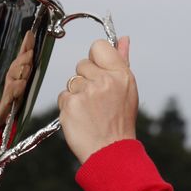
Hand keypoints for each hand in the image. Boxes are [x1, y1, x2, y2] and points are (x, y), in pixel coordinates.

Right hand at [0, 31, 36, 127]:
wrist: (5, 119)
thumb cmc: (17, 99)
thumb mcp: (28, 82)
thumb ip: (31, 68)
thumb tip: (37, 52)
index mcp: (19, 73)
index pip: (22, 55)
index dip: (26, 44)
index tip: (30, 34)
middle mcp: (12, 78)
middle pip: (17, 64)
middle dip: (23, 58)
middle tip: (30, 53)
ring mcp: (9, 88)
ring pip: (13, 76)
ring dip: (20, 70)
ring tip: (27, 66)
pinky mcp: (6, 100)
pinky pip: (11, 93)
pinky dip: (16, 88)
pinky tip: (21, 84)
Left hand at [58, 36, 136, 164]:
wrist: (110, 151)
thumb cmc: (119, 120)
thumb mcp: (128, 89)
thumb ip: (122, 61)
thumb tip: (123, 39)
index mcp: (121, 74)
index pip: (98, 46)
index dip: (95, 59)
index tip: (99, 73)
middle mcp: (105, 80)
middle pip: (82, 64)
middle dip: (86, 79)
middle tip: (97, 100)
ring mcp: (86, 92)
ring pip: (71, 81)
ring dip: (77, 94)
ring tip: (90, 110)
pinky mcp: (70, 105)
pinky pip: (63, 96)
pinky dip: (69, 106)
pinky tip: (81, 117)